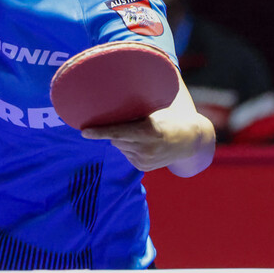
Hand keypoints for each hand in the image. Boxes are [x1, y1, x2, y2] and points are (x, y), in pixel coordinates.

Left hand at [81, 103, 213, 175]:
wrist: (189, 141)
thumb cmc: (168, 119)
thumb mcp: (154, 112)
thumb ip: (134, 113)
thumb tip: (109, 105)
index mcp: (147, 132)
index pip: (117, 132)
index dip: (99, 132)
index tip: (84, 132)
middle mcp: (145, 148)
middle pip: (115, 139)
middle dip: (116, 131)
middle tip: (132, 124)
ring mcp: (144, 161)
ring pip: (120, 147)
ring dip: (124, 140)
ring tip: (142, 135)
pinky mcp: (143, 167)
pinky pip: (126, 155)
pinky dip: (130, 148)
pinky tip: (143, 144)